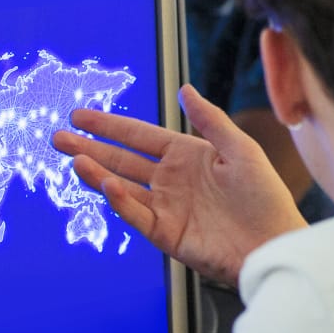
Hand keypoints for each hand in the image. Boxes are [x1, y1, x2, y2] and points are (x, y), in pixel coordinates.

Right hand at [52, 85, 306, 284]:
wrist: (275, 244)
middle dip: (90, 147)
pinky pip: (136, 214)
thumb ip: (210, 120)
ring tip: (74, 158)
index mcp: (187, 155)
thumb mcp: (240, 148)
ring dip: (98, 173)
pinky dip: (120, 200)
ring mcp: (166, 207)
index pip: (139, 136)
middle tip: (58, 137)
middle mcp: (172, 179)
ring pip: (123, 186)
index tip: (79, 115)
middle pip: (122, 159)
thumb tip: (185, 88)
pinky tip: (107, 184)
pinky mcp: (166, 234)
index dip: (109, 125)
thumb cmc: (265, 197)